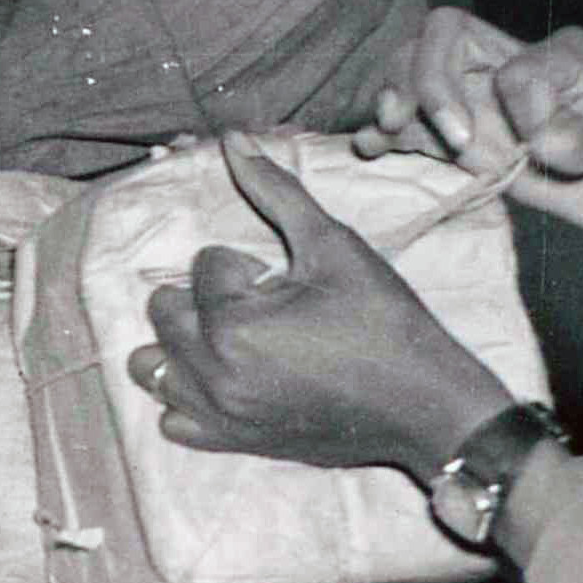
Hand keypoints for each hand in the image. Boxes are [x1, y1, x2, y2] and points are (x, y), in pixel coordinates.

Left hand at [136, 139, 519, 482]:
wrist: (428, 406)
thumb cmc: (385, 321)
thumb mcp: (334, 246)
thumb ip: (275, 190)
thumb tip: (232, 138)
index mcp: (234, 324)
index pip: (203, 266)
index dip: (245, 264)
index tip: (286, 283)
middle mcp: (214, 375)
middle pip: (165, 311)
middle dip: (206, 296)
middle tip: (263, 303)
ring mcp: (221, 416)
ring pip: (154, 367)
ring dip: (182, 342)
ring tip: (236, 336)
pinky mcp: (234, 444)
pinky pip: (175, 421)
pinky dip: (187, 397)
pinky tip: (227, 377)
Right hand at [375, 7, 582, 241]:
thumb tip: (540, 142)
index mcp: (559, 56)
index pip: (510, 64)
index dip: (515, 106)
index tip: (549, 149)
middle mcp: (515, 70)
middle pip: (441, 41)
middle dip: (425, 79)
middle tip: (437, 134)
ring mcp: (492, 107)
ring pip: (419, 77)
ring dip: (396, 99)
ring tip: (383, 134)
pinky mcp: (480, 145)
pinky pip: (423, 130)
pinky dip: (393, 136)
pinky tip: (371, 148)